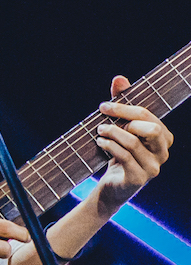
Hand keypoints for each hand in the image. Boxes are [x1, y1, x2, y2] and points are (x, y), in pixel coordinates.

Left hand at [95, 75, 172, 212]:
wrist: (112, 185)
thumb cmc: (119, 152)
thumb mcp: (120, 127)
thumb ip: (122, 103)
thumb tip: (119, 78)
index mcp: (163, 138)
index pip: (148, 116)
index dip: (125, 108)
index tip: (104, 106)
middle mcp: (163, 152)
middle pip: (152, 128)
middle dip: (125, 119)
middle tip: (104, 121)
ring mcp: (153, 168)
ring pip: (133, 142)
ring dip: (112, 133)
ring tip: (100, 131)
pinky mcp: (138, 178)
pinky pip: (124, 156)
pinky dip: (109, 146)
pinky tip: (100, 142)